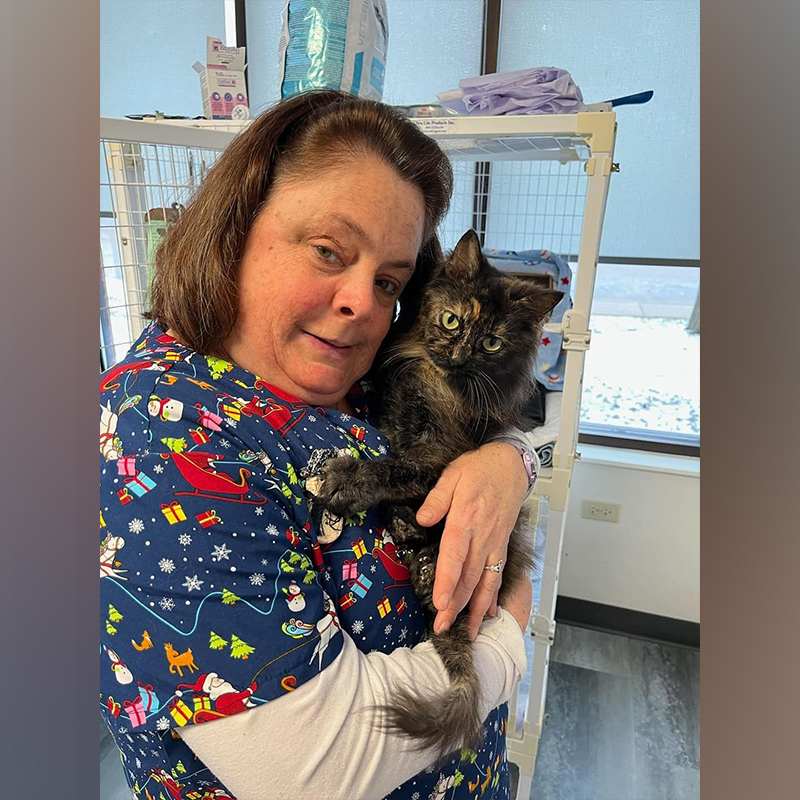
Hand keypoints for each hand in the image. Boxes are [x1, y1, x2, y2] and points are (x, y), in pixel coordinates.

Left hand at [416, 442, 528, 639]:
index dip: (447, 581)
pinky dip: (492, 597)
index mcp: (466, 518)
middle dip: (455, 606)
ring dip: (474, 609)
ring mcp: (495, 543)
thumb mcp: (453, 474)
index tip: (440, 604)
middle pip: (468, 577)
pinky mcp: (502, 546)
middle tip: (443, 628)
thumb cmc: (480, 468)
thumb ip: (437, 498)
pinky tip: (487, 614)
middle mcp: (483, 536)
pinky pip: (498, 576)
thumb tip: (422, 518)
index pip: (454, 555)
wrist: (512, 465)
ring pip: (485, 582)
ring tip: (466, 632)